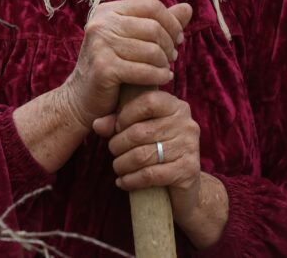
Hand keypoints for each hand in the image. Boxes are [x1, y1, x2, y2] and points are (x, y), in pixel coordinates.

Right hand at [60, 0, 191, 129]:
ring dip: (164, 62)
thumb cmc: (111, 66)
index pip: (151, 6)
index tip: (178, 38)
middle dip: (169, 44)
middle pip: (153, 27)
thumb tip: (188, 7)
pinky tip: (164, 79)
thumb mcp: (133, 40)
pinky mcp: (104, 68)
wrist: (81, 98)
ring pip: (151, 50)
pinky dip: (159, 76)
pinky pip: (144, 71)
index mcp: (107, 11)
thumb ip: (159, 23)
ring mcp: (100, 44)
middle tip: (172, 58)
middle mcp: (100, 23)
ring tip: (166, 69)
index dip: (171, 22)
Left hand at [92, 89, 203, 222]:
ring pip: (142, 155)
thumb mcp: (140, 131)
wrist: (185, 186)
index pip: (148, 101)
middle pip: (140, 132)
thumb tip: (97, 124)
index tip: (117, 127)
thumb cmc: (158, 150)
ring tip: (117, 167)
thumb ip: (118, 123)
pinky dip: (131, 180)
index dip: (126, 115)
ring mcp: (189, 147)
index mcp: (176, 107)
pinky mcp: (187, 171)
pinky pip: (150, 175)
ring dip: (122, 164)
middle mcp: (186, 124)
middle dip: (118, 144)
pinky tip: (123, 182)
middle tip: (113, 151)